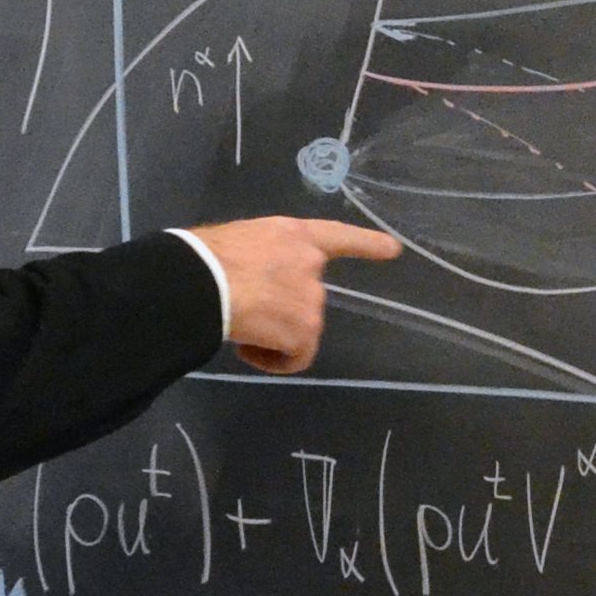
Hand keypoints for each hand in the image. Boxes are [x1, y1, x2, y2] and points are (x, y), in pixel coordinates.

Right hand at [187, 216, 399, 374]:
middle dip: (282, 311)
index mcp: (293, 234)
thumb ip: (263, 258)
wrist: (201, 282)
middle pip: (308, 297)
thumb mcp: (240, 242)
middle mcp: (310, 262)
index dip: (365, 243)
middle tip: (246, 314)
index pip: (336, 235)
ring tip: (240, 330)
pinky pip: (296, 357)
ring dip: (274, 336)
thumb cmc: (205, 259)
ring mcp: (311, 297)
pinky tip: (248, 349)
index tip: (393, 249)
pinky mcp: (306, 329)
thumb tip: (251, 282)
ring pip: (299, 330)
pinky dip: (274, 360)